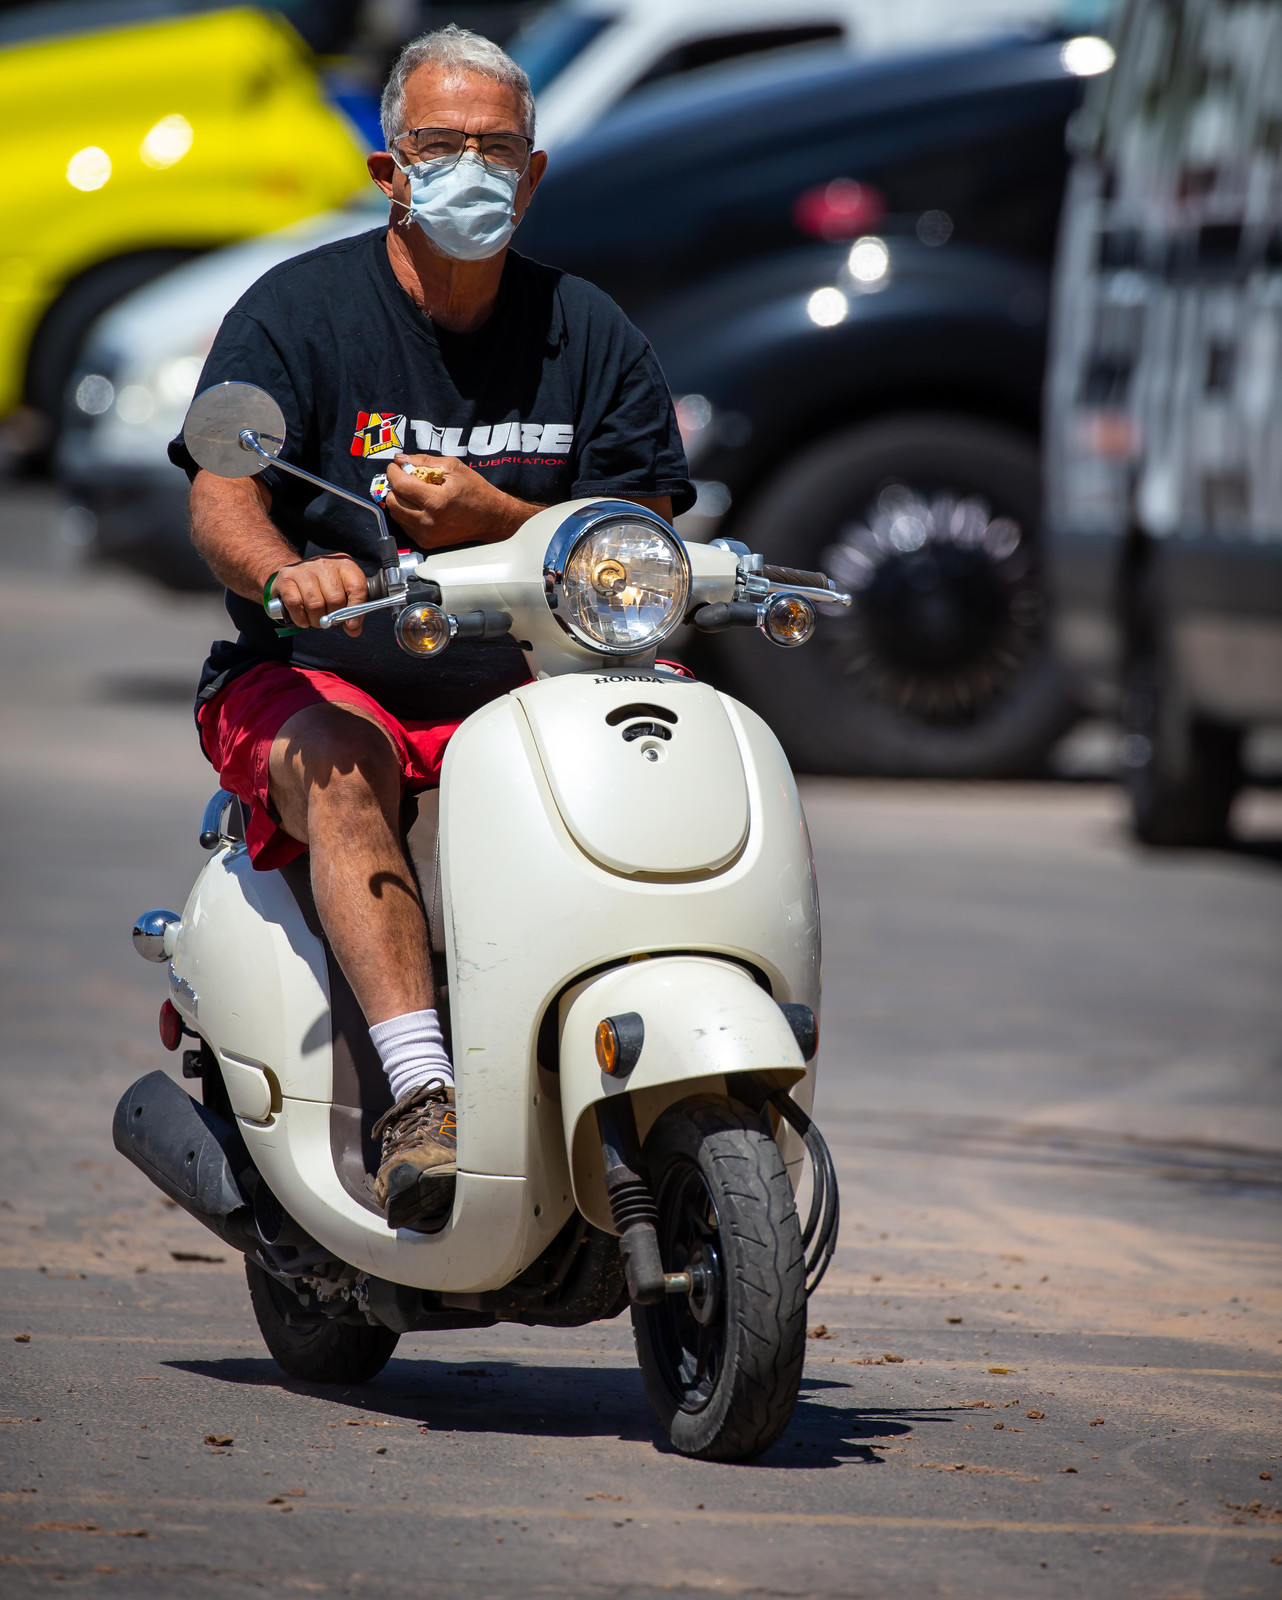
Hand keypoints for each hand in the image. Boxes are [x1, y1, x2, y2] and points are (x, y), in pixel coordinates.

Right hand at [270, 555, 367, 635]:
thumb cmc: (323, 588)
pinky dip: (301, 618)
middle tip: (329, 620)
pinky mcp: (286, 577)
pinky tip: (303, 619)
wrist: (293, 575)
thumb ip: (352, 613)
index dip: (356, 608)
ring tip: (316, 619)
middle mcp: (325, 563)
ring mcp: (304, 568)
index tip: (352, 625)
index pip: (357, 587)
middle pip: (335, 599)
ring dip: (317, 620)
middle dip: (333, 617)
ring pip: (315, 604)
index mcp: (345, 565)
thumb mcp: (342, 594)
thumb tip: (354, 630)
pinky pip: (295, 603)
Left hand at [383, 453, 534, 548]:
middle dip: (395, 486)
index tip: (395, 466)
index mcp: (437, 501)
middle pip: (393, 501)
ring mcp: (426, 534)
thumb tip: (400, 459)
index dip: (393, 472)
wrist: (491, 518)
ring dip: (399, 500)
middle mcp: (429, 521)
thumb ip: (424, 461)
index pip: (401, 485)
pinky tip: (419, 505)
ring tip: (412, 492)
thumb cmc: (475, 491)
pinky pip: (404, 525)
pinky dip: (406, 513)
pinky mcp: (426, 542)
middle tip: (404, 478)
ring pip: (396, 514)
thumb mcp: (453, 468)